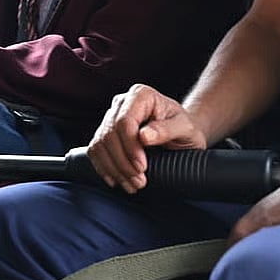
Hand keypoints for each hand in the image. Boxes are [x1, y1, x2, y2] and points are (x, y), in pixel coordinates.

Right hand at [88, 84, 207, 193]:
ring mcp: (111, 117)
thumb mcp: (184, 128)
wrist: (180, 134)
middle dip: (122, 162)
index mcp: (141, 95)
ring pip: (100, 144)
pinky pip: (95, 150)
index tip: (142, 167)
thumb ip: (166, 130)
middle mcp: (122, 103)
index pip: (125, 121)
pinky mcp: (105, 133)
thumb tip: (144, 136)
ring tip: (132, 184)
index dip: (130, 147)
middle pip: (110, 134)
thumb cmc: (184, 129)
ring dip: (114, 169)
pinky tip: (117, 180)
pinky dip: (104, 168)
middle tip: (139, 181)